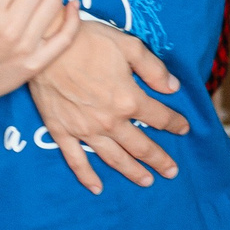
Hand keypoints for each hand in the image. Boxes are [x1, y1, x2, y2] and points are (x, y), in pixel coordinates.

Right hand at [26, 20, 191, 194]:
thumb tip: (173, 87)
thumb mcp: (129, 46)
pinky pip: (76, 159)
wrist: (45, 44)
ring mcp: (85, 129)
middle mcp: (110, 121)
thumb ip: (153, 69)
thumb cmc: (88, 41)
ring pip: (114, 158)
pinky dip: (86, 176)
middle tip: (172, 172)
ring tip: (147, 182)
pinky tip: (97, 188)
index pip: (160, 117)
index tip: (184, 129)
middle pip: (141, 146)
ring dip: (132, 172)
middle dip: (159, 160)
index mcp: (129, 99)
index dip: (175, 124)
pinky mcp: (61, 131)